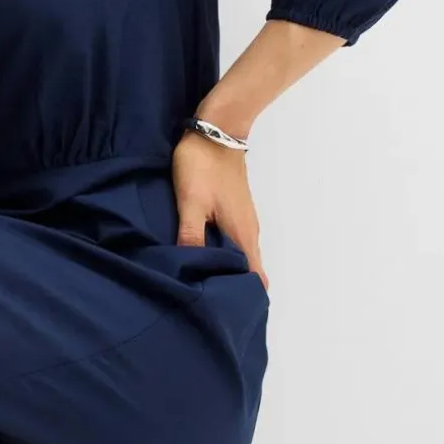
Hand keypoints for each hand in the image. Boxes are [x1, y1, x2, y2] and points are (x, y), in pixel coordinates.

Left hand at [171, 132, 268, 292]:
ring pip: (242, 256)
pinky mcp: (236, 211)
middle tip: (209, 305)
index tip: (227, 314)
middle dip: (234, 289)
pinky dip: (225, 255)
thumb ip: (190, 236)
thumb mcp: (190, 202)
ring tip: (203, 287)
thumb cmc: (202, 166)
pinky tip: (204, 257)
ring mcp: (244, 220)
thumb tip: (190, 272)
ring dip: (228, 272)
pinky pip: (235, 242)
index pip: (254, 278)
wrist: (217, 129)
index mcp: (242, 235)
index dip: (244, 298)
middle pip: (250, 271)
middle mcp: (249, 231)